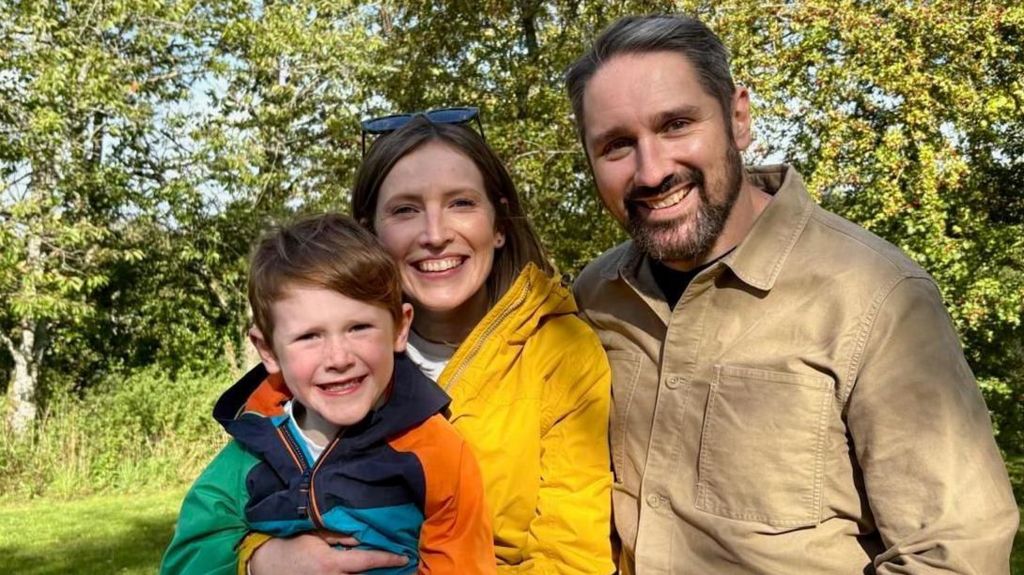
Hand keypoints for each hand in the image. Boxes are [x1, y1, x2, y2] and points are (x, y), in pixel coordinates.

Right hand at [249, 533, 407, 574]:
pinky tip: (367, 574)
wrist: (265, 563)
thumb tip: (363, 537)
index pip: (366, 561)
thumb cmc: (292, 544)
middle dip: (383, 573)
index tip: (403, 557)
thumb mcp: (315, 535)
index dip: (387, 559)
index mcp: (330, 562)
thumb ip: (340, 537)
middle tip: (402, 565)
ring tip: (391, 571)